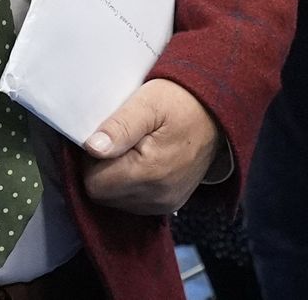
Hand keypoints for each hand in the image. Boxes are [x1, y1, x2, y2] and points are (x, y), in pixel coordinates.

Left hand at [78, 78, 222, 215]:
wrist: (215, 113)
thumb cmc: (179, 102)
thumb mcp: (146, 103)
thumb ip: (119, 127)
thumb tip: (92, 148)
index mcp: (150, 173)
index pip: (95, 183)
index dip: (91, 160)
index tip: (106, 138)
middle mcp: (158, 197)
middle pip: (104, 195)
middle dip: (103, 169)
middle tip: (119, 141)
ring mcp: (166, 204)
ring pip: (117, 200)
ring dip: (116, 177)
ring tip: (132, 148)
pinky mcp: (171, 204)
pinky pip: (134, 202)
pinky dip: (130, 185)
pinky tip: (141, 161)